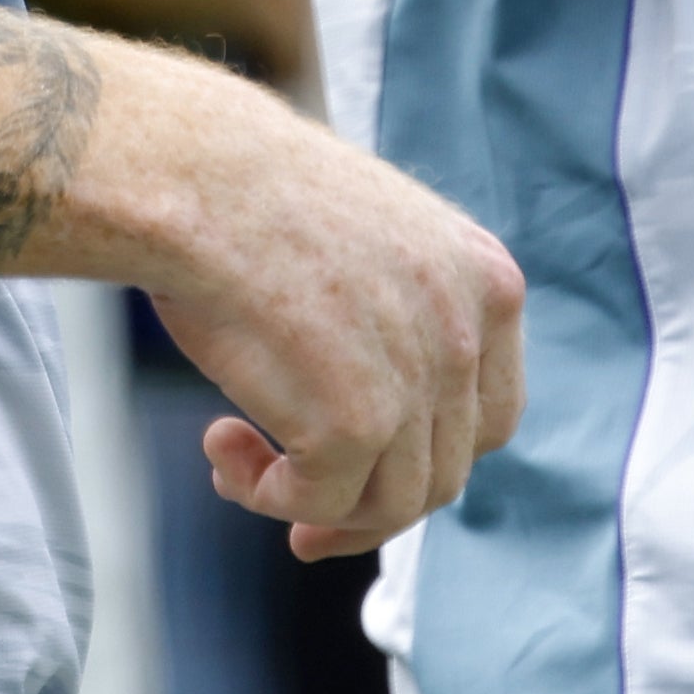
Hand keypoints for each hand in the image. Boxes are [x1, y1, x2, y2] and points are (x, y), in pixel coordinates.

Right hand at [67, 44, 525, 557]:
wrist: (201, 175)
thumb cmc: (258, 200)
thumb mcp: (375, 249)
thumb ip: (405, 320)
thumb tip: (380, 426)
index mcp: (488, 282)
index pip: (493, 417)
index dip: (430, 460)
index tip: (369, 477)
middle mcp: (469, 333)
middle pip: (443, 472)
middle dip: (367, 508)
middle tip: (302, 518)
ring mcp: (418, 381)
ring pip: (389, 505)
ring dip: (313, 508)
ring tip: (238, 467)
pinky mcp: (356, 423)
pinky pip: (318, 501)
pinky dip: (264, 494)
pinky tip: (220, 445)